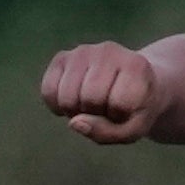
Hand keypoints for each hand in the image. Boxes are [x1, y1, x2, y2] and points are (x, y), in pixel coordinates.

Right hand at [42, 42, 165, 143]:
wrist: (134, 80)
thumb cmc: (135, 109)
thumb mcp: (133, 129)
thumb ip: (107, 133)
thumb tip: (73, 122)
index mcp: (135, 66)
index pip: (118, 104)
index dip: (118, 116)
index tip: (126, 109)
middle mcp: (108, 51)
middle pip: (90, 99)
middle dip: (95, 114)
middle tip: (105, 107)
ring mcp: (83, 51)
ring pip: (67, 97)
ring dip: (75, 110)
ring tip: (90, 103)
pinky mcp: (62, 57)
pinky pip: (48, 90)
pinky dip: (56, 105)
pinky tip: (72, 101)